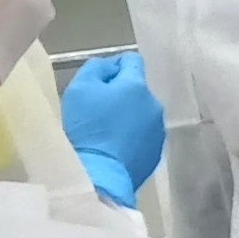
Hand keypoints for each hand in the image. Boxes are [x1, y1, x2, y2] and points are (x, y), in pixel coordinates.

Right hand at [64, 50, 165, 204]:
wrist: (99, 176)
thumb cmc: (87, 128)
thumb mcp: (80, 88)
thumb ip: (96, 68)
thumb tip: (110, 67)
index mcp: (137, 86)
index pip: (132, 60)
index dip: (113, 66)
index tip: (98, 82)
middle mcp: (154, 105)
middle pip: (137, 89)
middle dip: (120, 94)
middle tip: (97, 110)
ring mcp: (158, 131)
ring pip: (141, 113)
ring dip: (127, 116)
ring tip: (105, 132)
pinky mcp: (156, 153)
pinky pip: (142, 136)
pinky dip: (131, 137)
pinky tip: (114, 149)